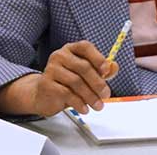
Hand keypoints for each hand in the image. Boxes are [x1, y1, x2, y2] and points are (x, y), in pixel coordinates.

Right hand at [0, 41, 119, 117]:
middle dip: (98, 83)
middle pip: (83, 67)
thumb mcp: (85, 74)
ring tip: (98, 105)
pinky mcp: (46, 84)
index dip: (98, 58)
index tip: (106, 70)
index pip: (85, 47)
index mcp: (71, 49)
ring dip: (90, 96)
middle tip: (106, 94)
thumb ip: (101, 70)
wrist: (42, 95)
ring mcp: (51, 69)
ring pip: (76, 82)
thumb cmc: (66, 82)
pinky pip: (67, 94)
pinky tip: (85, 108)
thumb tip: (114, 67)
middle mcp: (60, 56)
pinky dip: (79, 103)